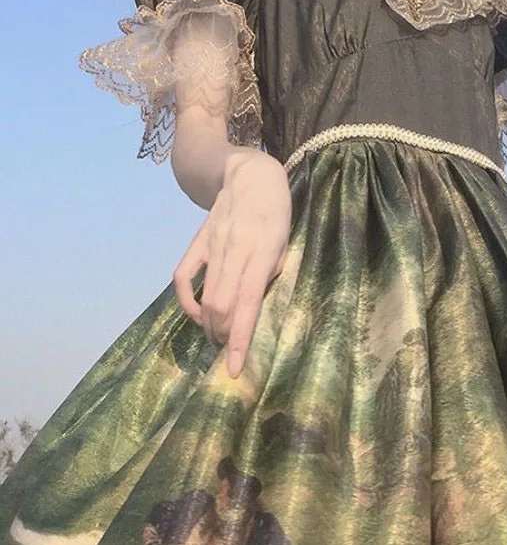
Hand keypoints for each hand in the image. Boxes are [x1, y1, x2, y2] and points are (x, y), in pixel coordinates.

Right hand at [173, 149, 291, 378]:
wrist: (249, 175)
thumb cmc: (277, 215)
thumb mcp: (286, 246)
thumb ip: (272, 276)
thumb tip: (255, 311)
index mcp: (262, 254)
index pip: (248, 306)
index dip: (240, 341)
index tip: (235, 369)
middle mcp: (235, 251)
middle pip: (221, 307)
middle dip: (224, 337)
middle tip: (230, 350)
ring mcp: (212, 246)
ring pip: (204, 297)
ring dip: (208, 325)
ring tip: (217, 338)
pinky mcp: (197, 242)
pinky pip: (182, 277)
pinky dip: (186, 301)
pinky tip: (195, 315)